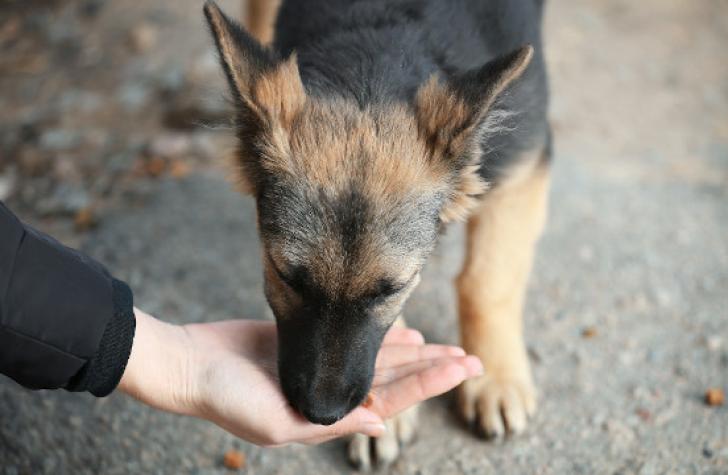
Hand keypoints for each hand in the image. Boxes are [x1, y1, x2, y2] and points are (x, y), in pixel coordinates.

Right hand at [118, 308, 482, 445]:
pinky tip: (407, 332)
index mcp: (328, 415)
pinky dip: (383, 337)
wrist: (190, 364)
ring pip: (380, 359)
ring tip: (448, 348)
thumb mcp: (275, 423)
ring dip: (415, 354)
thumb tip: (379, 422)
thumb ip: (328, 422)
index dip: (429, 384)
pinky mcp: (311, 340)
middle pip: (395, 379)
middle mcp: (331, 391)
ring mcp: (322, 364)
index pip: (391, 399)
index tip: (461, 369)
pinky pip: (355, 338)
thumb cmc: (225, 397)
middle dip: (433, 370)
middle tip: (472, 357)